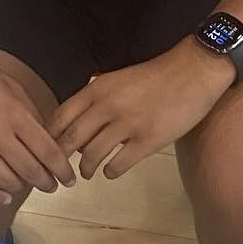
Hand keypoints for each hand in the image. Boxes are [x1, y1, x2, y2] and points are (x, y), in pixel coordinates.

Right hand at [0, 46, 75, 204]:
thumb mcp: (10, 86)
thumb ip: (30, 114)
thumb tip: (47, 140)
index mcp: (15, 113)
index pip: (48, 151)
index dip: (62, 169)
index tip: (68, 178)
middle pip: (31, 170)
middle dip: (46, 182)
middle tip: (51, 185)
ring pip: (7, 182)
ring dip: (22, 187)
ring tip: (25, 184)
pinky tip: (3, 196)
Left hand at [52, 40, 233, 180]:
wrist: (193, 71)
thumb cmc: (157, 76)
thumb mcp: (119, 78)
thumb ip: (98, 97)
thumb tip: (81, 124)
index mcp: (97, 90)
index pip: (60, 118)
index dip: (50, 138)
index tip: (49, 149)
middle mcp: (107, 106)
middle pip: (71, 140)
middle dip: (61, 159)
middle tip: (60, 170)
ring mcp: (127, 125)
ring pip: (91, 156)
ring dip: (85, 168)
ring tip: (86, 173)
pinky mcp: (148, 140)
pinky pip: (118, 164)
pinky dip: (110, 172)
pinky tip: (111, 171)